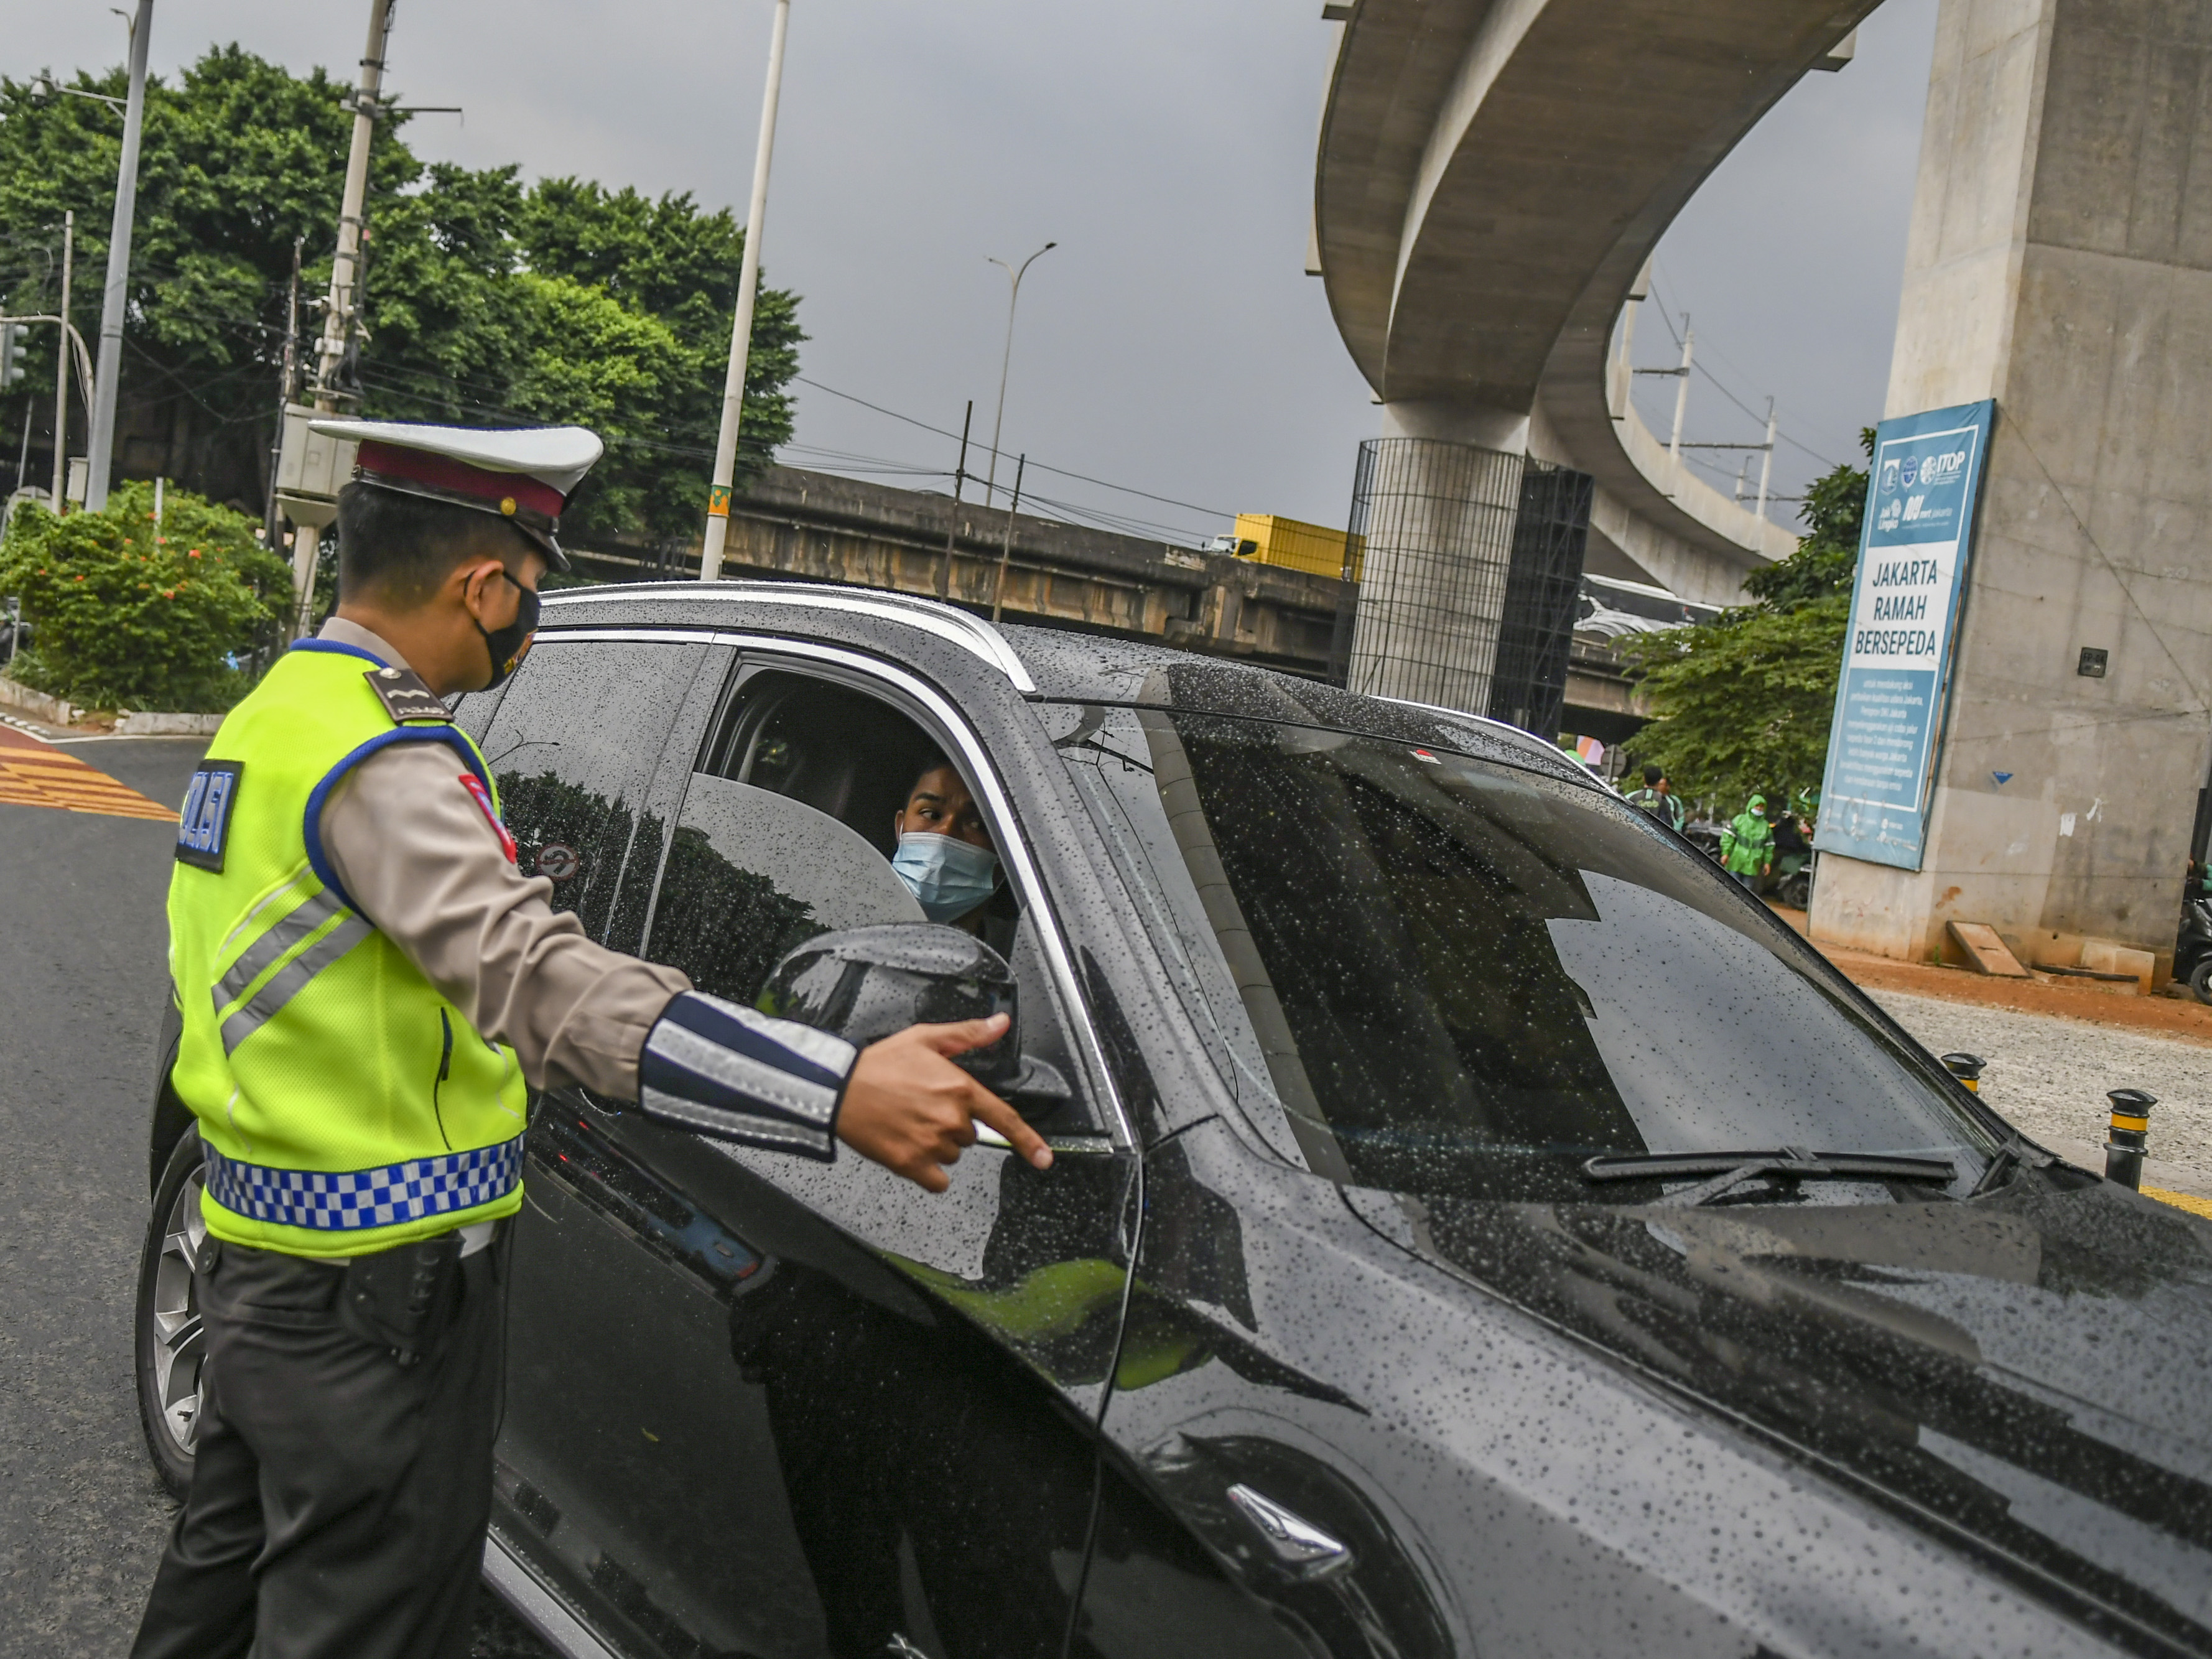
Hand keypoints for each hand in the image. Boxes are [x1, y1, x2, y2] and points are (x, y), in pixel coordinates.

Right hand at [836, 1013, 1052, 1192]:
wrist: (839, 1089)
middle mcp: (950, 1119)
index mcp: (959, 1089)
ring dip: (939, 1144)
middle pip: (971, 1135)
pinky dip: (928, 1171)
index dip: (1029, 1142)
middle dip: (953, 1123)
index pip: (1004, 1119)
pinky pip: (937, 1181)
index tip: (1044, 1158)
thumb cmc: (879, 1064)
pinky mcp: (911, 1165)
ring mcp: (931, 1145)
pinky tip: (911, 1149)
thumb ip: (968, 1035)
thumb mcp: (927, 1039)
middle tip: (924, 1106)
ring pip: (953, 1155)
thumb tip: (1000, 1024)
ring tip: (911, 1122)